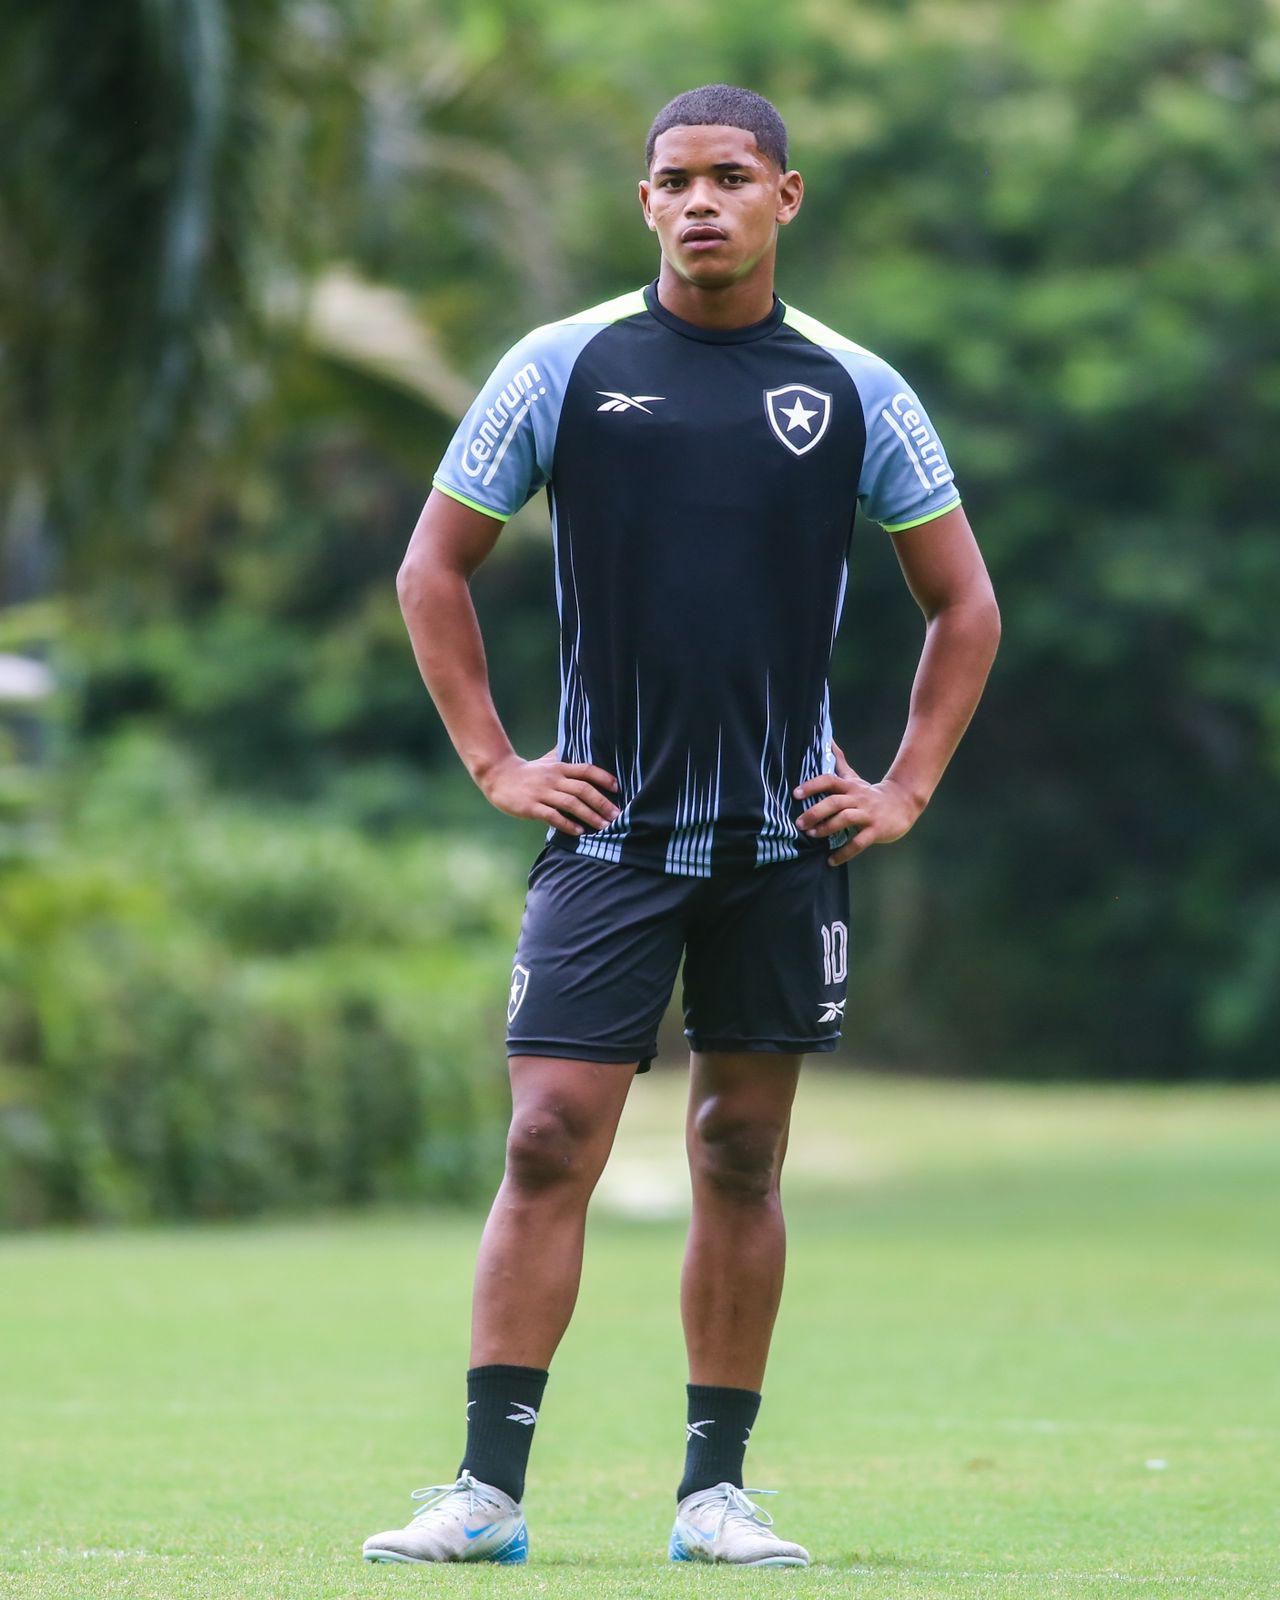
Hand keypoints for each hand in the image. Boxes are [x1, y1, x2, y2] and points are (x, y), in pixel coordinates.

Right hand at [479, 747, 619, 836]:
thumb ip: (565, 756)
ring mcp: (542, 793)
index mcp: (560, 767)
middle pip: (583, 789)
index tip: (618, 788)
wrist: (499, 777)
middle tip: (616, 816)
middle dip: (602, 803)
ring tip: (603, 826)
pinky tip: (579, 831)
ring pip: (571, 804)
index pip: (586, 770)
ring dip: (589, 816)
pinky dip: (567, 824)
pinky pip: (552, 816)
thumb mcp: (547, 761)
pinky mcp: (531, 807)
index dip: (604, 778)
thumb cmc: (529, 772)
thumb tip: (584, 745)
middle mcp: (553, 779)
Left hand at [793, 741, 921, 865]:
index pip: (829, 780)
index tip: (795, 794)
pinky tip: (831, 860)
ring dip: (827, 828)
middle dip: (815, 812)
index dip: (812, 786)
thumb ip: (838, 762)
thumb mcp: (854, 778)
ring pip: (846, 819)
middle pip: (835, 801)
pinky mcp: (876, 830)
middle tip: (798, 823)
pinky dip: (844, 853)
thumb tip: (827, 740)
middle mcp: (858, 798)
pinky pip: (858, 843)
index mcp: (850, 786)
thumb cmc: (870, 793)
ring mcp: (868, 814)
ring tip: (812, 836)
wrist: (903, 804)